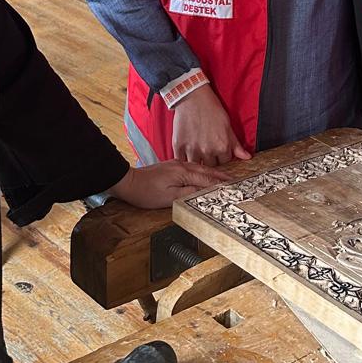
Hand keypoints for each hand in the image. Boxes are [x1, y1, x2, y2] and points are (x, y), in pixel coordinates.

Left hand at [109, 159, 224, 207]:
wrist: (128, 182)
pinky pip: (191, 166)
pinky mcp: (170, 166)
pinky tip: (202, 172)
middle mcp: (181, 166)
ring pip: (198, 167)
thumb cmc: (147, 192)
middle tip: (232, 180)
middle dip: (220, 175)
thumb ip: (188, 193)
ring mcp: (175, 164)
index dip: (220, 183)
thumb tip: (203, 190)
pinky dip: (201, 170)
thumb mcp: (169, 197)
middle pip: (205, 170)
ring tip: (222, 176)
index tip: (232, 186)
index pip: (206, 179)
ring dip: (211, 172)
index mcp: (183, 173)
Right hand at [171, 84, 251, 165]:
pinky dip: (183, 159)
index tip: (218, 150)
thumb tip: (247, 157)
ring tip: (197, 152)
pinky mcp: (178, 146)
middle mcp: (207, 151)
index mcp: (222, 146)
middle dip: (211, 160)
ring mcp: (192, 149)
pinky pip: (181, 160)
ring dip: (197, 160)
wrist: (192, 97)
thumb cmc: (211, 108)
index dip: (222, 156)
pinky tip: (186, 153)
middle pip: (211, 166)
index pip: (225, 161)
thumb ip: (236, 144)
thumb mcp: (228, 125)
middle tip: (207, 150)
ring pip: (196, 165)